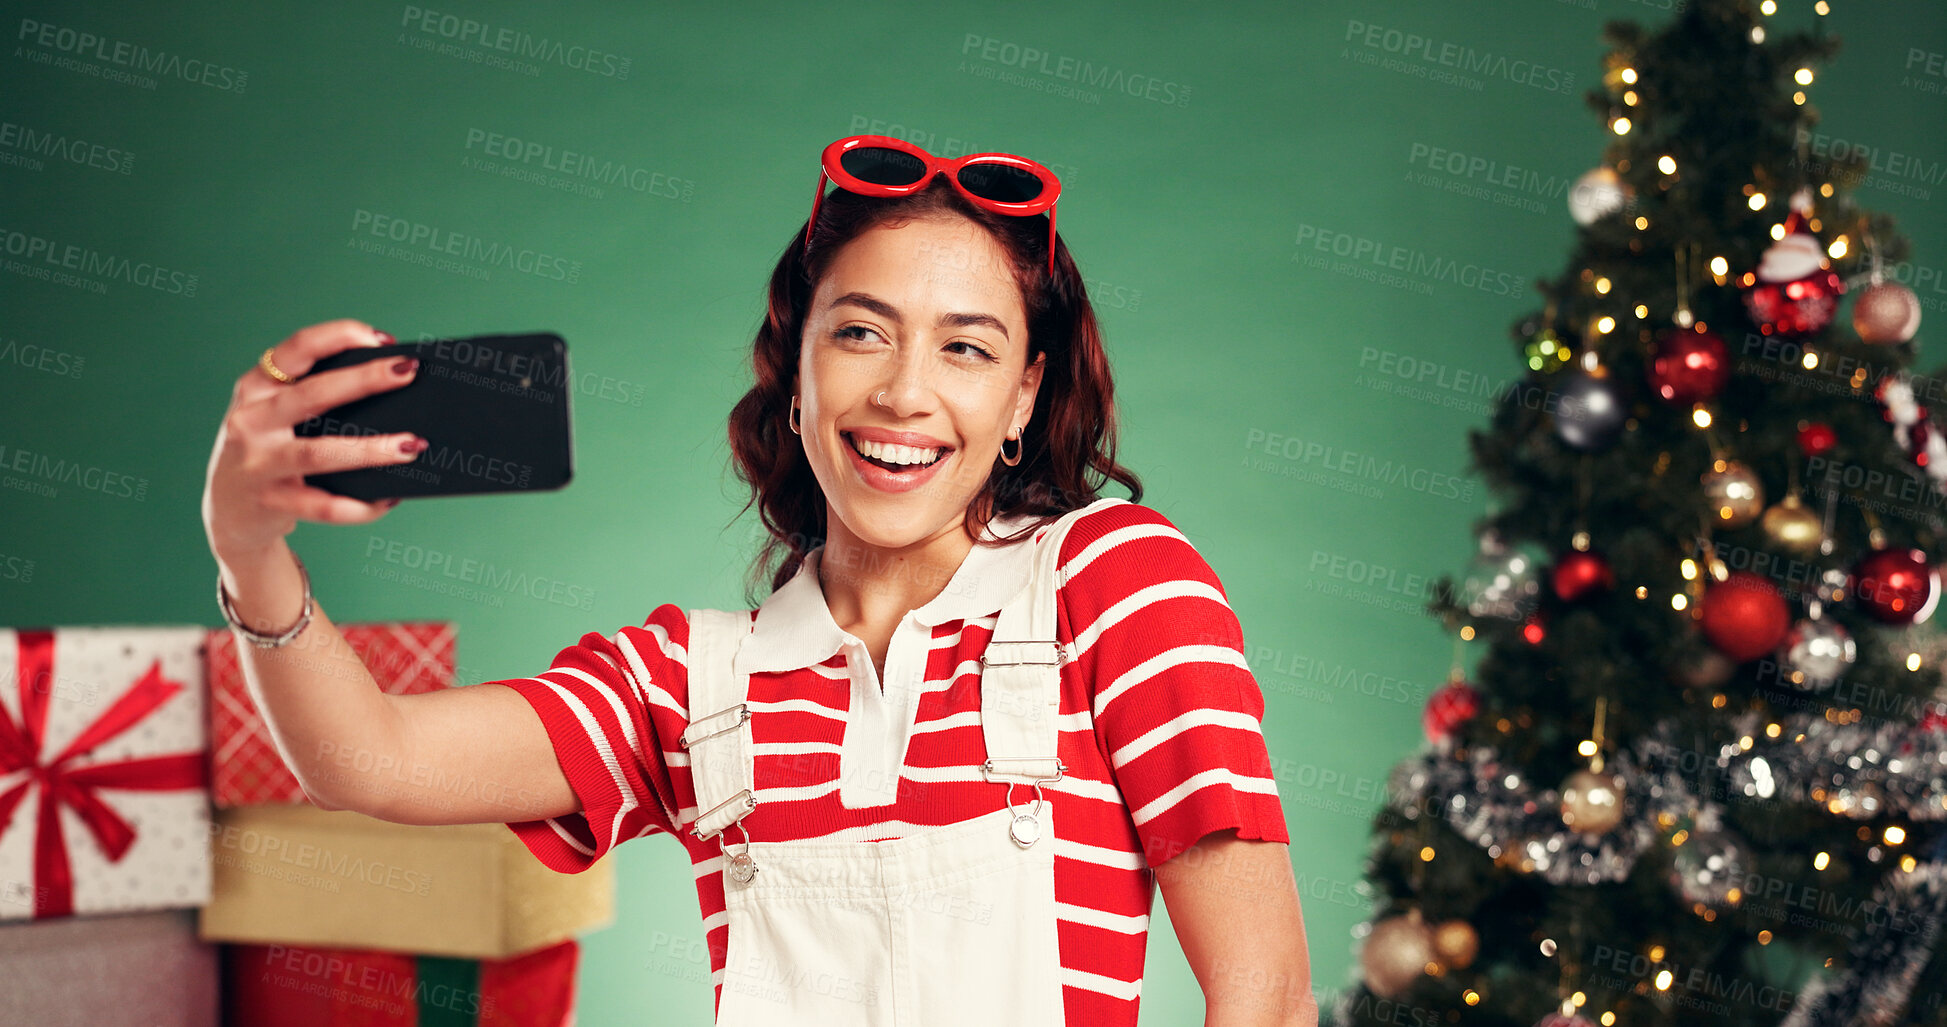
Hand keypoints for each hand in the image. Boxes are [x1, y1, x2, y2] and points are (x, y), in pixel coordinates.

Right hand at [202, 319, 423, 560]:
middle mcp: (252, 421)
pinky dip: (361, 506)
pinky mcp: (270, 504)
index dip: (340, 336)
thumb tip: (391, 387)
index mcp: (256, 388)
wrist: (225, 512)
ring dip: (371, 449)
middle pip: (313, 394)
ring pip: (320, 453)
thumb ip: (313, 398)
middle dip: (365, 380)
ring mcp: (258, 464)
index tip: (383, 339)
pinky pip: (325, 506)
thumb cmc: (268, 450)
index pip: (297, 349)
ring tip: (413, 445)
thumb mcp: (274, 415)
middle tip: (409, 371)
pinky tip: (389, 499)